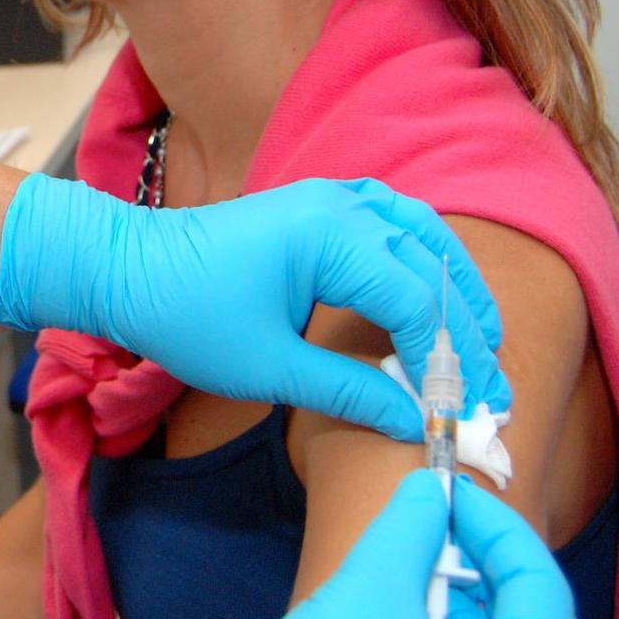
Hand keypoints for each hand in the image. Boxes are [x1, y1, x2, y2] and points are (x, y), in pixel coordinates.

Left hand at [0, 175, 509, 440]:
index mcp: (329, 238)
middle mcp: (342, 204)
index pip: (415, 300)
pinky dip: (425, 260)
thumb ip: (349, 392)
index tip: (459, 410)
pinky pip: (395, 223)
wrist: (128, 269)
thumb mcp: (270, 369)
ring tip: (482, 343)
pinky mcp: (321, 206)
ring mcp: (334, 197)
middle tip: (489, 389)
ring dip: (456, 289)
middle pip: (432, 267)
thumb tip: (412, 421)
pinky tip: (436, 293)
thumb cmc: (187, 317)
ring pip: (424, 237)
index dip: (445, 360)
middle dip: (465, 331)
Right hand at [195, 470, 588, 618]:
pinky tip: (396, 616)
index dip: (495, 524)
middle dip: (486, 565)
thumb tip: (430, 485)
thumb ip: (410, 529)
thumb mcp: (368, 597)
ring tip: (407, 566)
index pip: (541, 589)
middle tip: (438, 524)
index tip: (446, 487)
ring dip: (460, 600)